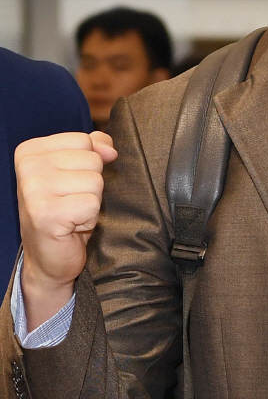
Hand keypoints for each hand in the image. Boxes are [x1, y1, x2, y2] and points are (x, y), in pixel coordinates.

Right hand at [15, 131, 117, 329]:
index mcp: (30, 151)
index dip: (87, 164)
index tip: (68, 184)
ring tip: (72, 213)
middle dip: (91, 184)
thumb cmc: (64, 211)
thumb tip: (109, 149)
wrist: (48, 258)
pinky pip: (93, 203)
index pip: (84, 140)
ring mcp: (34, 191)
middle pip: (92, 159)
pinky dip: (90, 218)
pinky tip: (72, 226)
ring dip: (91, 202)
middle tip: (70, 202)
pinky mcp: (47, 214)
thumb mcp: (76, 172)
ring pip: (96, 181)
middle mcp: (27, 167)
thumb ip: (93, 148)